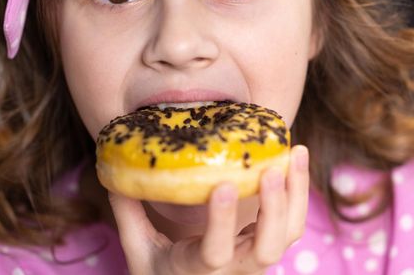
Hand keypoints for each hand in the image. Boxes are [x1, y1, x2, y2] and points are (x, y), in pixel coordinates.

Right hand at [109, 145, 309, 274]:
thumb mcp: (140, 253)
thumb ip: (130, 217)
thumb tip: (115, 178)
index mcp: (201, 271)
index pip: (216, 252)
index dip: (222, 221)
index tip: (224, 185)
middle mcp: (238, 268)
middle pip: (268, 247)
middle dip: (274, 207)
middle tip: (272, 168)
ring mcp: (257, 258)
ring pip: (289, 233)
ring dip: (296, 193)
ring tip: (295, 151)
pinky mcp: (269, 244)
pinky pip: (292, 223)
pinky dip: (298, 193)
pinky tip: (295, 160)